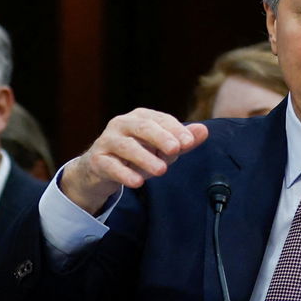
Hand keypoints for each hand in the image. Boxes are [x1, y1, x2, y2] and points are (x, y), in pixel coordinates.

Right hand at [59, 108, 209, 213]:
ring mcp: (107, 141)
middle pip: (143, 127)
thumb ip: (182, 140)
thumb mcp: (161, 149)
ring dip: (144, 158)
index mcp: (140, 117)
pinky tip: (137, 182)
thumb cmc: (136, 155)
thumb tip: (204, 130)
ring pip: (126, 146)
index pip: (160, 119)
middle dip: (160, 137)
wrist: (100, 169)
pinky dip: (124, 174)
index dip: (175, 130)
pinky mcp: (97, 160)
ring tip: (161, 170)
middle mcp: (122, 124)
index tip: (189, 142)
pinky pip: (110, 166)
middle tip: (176, 149)